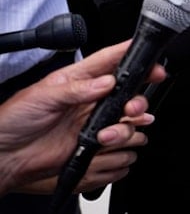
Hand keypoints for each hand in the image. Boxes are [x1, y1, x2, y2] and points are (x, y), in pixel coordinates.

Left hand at [0, 39, 161, 194]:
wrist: (5, 157)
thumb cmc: (13, 121)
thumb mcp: (42, 96)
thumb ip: (76, 89)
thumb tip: (106, 82)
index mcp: (77, 79)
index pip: (110, 60)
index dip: (132, 56)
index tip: (151, 61)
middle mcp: (90, 98)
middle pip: (129, 90)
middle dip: (138, 97)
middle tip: (133, 105)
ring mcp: (93, 120)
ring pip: (128, 117)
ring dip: (125, 125)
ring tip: (106, 133)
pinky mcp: (93, 142)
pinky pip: (120, 139)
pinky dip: (120, 140)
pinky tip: (106, 141)